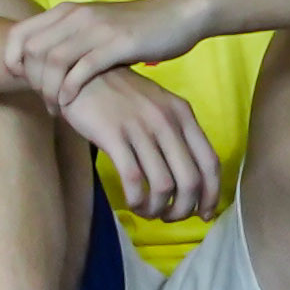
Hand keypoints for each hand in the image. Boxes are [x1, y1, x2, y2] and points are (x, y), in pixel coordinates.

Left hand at [0, 0, 190, 116]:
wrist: (177, 16)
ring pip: (54, 60)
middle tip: (40, 100)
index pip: (20, 32)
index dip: (10, 57)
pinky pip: (83, 68)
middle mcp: (76, 16)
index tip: (17, 79)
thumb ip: (71, 38)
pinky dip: (70, 88)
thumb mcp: (95, 27)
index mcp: (67, 10)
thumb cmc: (134, 27)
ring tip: (54, 108)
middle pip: (32, 49)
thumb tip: (45, 62)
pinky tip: (69, 104)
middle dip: (31, 79)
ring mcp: (96, 29)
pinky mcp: (118, 43)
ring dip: (49, 89)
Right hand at [56, 65, 225, 229]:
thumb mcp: (156, 104)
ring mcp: (140, 128)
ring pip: (163, 185)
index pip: (210, 162)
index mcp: (182, 113)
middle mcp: (166, 121)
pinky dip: (137, 200)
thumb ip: (176, 131)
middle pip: (190, 180)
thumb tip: (191, 176)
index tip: (204, 213)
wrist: (78, 71)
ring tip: (148, 213)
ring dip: (158, 208)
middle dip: (184, 209)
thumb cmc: (118, 93)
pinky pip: (134, 179)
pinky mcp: (113, 135)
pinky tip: (132, 204)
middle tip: (171, 218)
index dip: (211, 194)